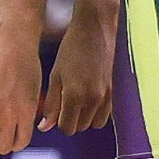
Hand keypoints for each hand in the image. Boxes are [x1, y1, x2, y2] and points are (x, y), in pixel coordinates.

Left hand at [41, 5, 114, 134]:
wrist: (94, 31)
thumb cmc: (70, 50)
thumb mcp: (55, 75)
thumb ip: (51, 103)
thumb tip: (44, 127)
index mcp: (75, 95)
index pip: (67, 128)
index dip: (59, 123)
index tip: (55, 111)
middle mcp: (93, 100)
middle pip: (80, 127)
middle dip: (70, 120)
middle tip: (64, 102)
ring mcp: (105, 97)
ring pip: (94, 123)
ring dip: (84, 118)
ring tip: (76, 100)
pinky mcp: (113, 92)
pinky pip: (106, 115)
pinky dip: (96, 113)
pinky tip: (88, 98)